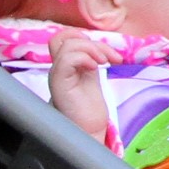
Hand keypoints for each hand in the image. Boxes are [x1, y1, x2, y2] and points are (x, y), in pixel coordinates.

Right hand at [45, 26, 123, 141]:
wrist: (87, 132)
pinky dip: (85, 57)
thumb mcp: (92, 76)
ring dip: (92, 49)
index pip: (64, 37)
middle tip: (111, 59)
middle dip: (93, 42)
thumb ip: (90, 59)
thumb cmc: (89, 109)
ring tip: (105, 63)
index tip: (106, 53)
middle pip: (65, 37)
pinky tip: (95, 68)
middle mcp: (58, 68)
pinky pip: (66, 59)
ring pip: (67, 44)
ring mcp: (57, 75)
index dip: (85, 37)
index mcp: (65, 65)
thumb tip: (99, 45)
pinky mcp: (59, 84)